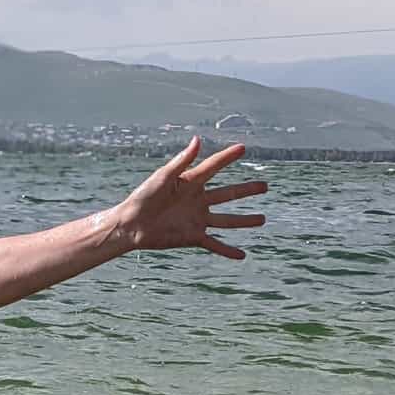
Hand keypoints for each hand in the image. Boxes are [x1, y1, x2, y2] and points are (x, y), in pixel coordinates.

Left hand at [118, 137, 267, 259]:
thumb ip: (181, 161)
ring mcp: (196, 219)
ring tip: (263, 219)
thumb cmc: (142, 197)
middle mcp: (197, 200)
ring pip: (226, 220)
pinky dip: (227, 250)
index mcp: (190, 182)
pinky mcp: (192, 236)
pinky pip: (214, 244)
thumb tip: (197, 140)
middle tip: (265, 186)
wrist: (130, 225)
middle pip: (228, 194)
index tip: (243, 148)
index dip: (227, 158)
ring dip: (244, 221)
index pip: (213, 167)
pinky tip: (242, 255)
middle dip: (246, 190)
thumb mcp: (162, 177)